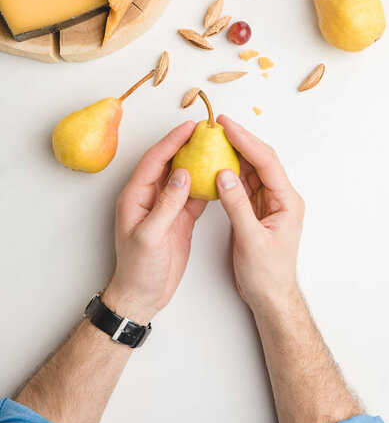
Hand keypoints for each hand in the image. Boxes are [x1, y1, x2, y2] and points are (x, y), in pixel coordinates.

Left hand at [104, 121, 205, 323]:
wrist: (143, 295)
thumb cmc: (138, 269)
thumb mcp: (150, 236)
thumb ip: (167, 204)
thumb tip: (183, 173)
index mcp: (136, 196)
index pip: (155, 161)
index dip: (171, 141)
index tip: (190, 127)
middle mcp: (150, 197)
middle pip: (169, 163)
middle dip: (186, 145)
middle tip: (206, 131)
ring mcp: (166, 208)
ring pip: (183, 178)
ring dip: (197, 163)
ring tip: (216, 147)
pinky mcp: (179, 219)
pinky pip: (193, 196)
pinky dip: (205, 186)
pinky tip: (218, 177)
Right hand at [215, 115, 304, 313]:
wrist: (270, 295)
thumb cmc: (267, 274)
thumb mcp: (251, 240)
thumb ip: (237, 206)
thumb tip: (224, 174)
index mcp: (287, 202)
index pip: (266, 162)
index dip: (246, 141)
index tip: (226, 126)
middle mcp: (280, 198)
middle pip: (260, 160)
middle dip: (240, 141)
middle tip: (219, 125)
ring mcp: (267, 203)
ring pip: (250, 170)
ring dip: (233, 154)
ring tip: (214, 139)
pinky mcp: (255, 210)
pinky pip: (242, 185)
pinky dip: (229, 173)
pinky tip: (216, 165)